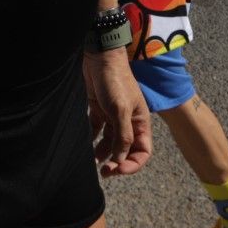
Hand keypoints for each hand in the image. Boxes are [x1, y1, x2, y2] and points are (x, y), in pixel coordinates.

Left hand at [81, 48, 152, 177]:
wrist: (99, 56)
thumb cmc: (115, 81)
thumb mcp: (120, 110)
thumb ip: (123, 136)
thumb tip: (120, 159)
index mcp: (140, 122)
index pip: (143, 151)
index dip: (133, 164)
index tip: (117, 169)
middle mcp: (128, 122)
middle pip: (126, 150)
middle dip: (117, 162)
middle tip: (103, 171)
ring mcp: (113, 116)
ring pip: (110, 142)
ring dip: (103, 153)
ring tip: (92, 161)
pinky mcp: (99, 110)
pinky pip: (97, 130)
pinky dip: (92, 139)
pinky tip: (85, 145)